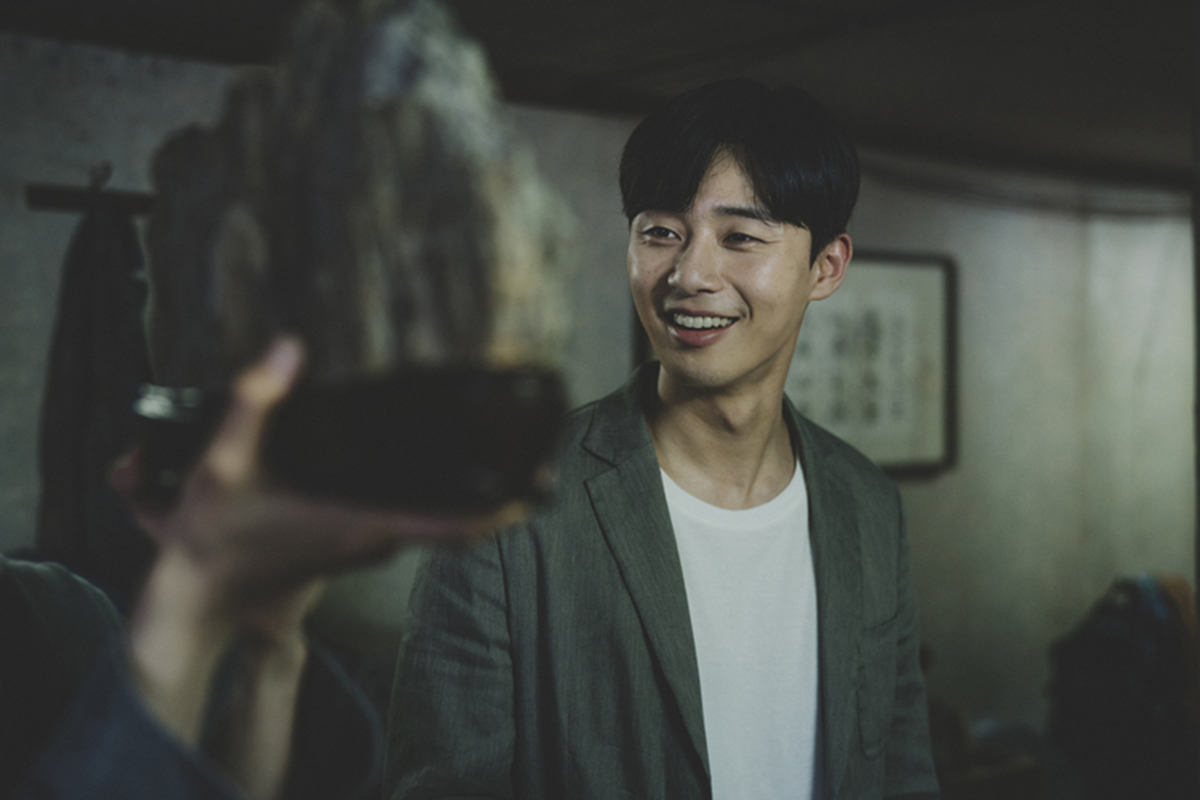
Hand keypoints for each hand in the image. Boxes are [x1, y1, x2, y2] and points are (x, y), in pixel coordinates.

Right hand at [116, 337, 520, 620]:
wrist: (199, 595)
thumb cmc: (213, 536)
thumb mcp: (223, 464)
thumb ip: (255, 404)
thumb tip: (289, 349)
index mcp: (358, 523)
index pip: (449, 523)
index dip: (499, 505)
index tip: (535, 482)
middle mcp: (374, 539)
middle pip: (457, 520)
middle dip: (498, 489)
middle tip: (536, 448)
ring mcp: (368, 545)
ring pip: (437, 519)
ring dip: (470, 493)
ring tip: (502, 447)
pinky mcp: (356, 543)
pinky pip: (413, 520)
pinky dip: (439, 500)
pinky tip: (439, 464)